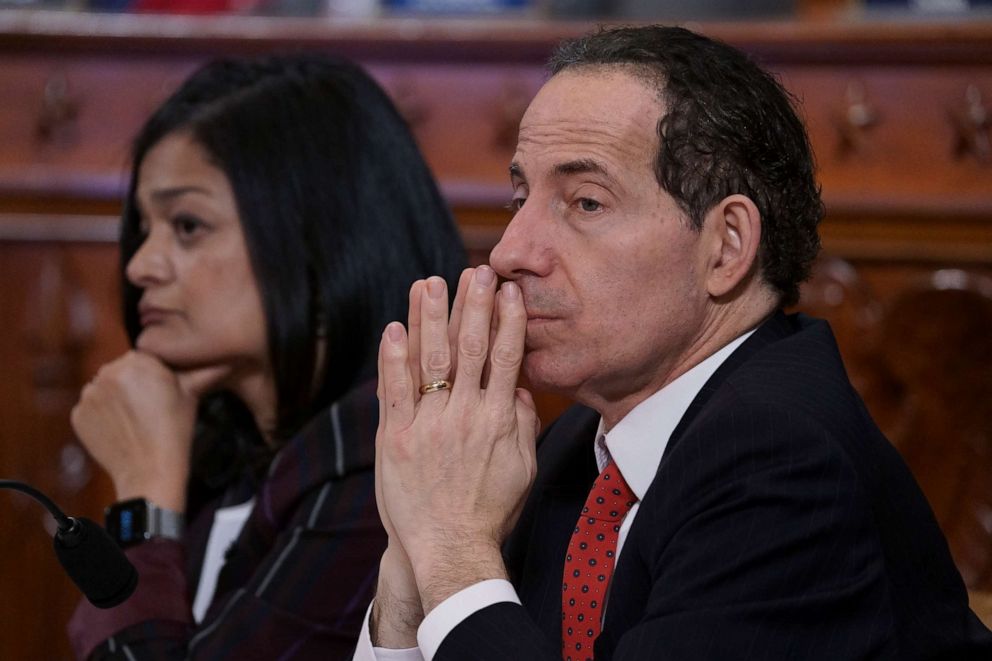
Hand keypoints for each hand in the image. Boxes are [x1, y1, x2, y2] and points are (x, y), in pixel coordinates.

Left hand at [70, 350, 228, 510]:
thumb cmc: (175, 431)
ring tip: (135, 419)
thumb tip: (230, 356)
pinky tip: (121, 428)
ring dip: (117, 398)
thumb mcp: (193, 394)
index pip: (144, 357)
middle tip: (150, 408)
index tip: (164, 393)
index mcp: (136, 362)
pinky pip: (92, 408)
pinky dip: (103, 416)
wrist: (150, 471)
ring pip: (105, 388)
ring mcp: (89, 395)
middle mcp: (107, 373)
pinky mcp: (78, 415)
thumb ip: (206, 369)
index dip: (155, 375)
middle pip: (122, 371)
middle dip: (134, 384)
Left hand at [376, 266, 538, 611]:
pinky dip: (392, 358)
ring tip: (430, 282)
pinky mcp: (395, 438)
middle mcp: (465, 416)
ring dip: (431, 318)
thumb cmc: (491, 511)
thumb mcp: (523, 468)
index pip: (505, 359)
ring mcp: (428, 425)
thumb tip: (520, 385)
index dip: (508, 321)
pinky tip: (393, 328)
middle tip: (476, 271)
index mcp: (499, 420)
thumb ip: (524, 423)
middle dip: (473, 306)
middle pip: (470, 349)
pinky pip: (393, 391)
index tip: (510, 291)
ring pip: (431, 361)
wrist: (450, 549)